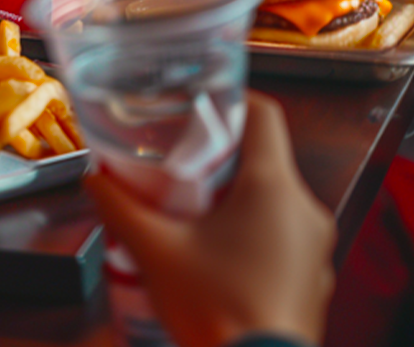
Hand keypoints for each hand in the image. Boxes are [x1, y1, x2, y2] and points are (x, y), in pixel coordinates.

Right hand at [86, 93, 335, 346]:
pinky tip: (220, 263)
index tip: (203, 106)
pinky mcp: (314, 282)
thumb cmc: (216, 311)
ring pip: (276, 206)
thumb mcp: (156, 252)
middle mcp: (306, 211)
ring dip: (238, 206)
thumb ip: (121, 208)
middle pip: (266, 162)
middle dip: (221, 164)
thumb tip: (96, 179)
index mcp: (274, 188)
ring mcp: (316, 249)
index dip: (233, 101)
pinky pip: (285, 244)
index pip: (265, 115)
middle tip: (181, 173)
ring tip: (194, 223)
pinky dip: (255, 242)